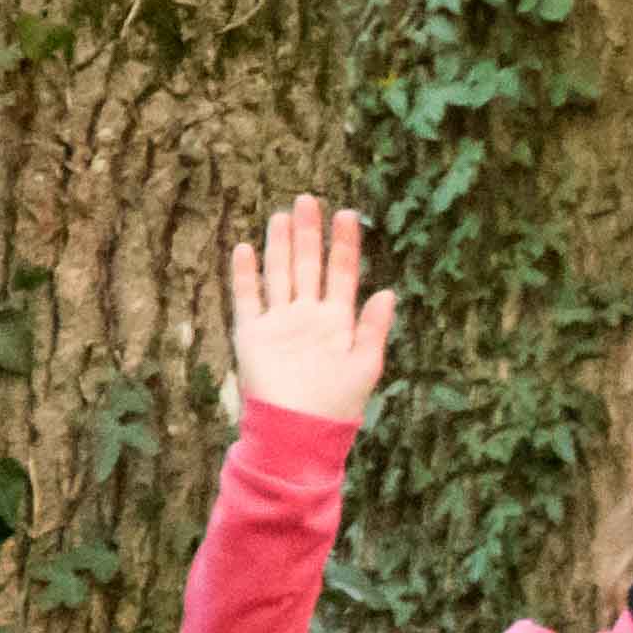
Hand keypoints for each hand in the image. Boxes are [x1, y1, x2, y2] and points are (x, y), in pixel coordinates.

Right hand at [223, 193, 396, 423]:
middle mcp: (308, 316)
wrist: (298, 432)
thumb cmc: (337, 405)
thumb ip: (373, 329)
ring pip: (279, 274)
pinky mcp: (252, 334)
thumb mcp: (364, 366)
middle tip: (310, 200)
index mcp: (338, 322)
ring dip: (279, 246)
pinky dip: (244, 275)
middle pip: (308, 266)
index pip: (342, 274)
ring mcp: (279, 322)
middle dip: (310, 235)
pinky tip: (245, 249)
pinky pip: (246, 298)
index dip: (345, 246)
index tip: (348, 215)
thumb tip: (388, 292)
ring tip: (283, 215)